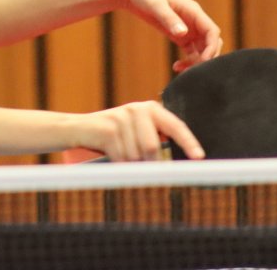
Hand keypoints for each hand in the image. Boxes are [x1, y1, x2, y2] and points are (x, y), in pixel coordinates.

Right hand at [69, 101, 204, 161]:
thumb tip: (171, 167)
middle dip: (146, 162)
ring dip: (127, 162)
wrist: (76, 129)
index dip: (188, 141)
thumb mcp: (135, 135)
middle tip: (134, 162)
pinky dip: (116, 162)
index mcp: (151, 109)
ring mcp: (122, 116)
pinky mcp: (108, 127)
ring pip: (136, 155)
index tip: (199, 156)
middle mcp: (138, 109)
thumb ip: (154, 143)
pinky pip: (120, 156)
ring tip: (116, 152)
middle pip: (153, 147)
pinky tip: (107, 152)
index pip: (176, 125)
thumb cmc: (111, 137)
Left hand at [115, 0, 222, 72]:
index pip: (212, 31)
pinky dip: (188, 60)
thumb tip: (184, 34)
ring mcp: (187, 28)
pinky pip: (190, 51)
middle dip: (206, 58)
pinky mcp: (178, 34)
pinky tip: (176, 66)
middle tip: (191, 71)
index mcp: (193, 11)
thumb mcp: (156, 5)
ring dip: (196, 62)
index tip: (203, 61)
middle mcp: (194, 20)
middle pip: (210, 43)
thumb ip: (169, 19)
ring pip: (201, 49)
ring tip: (181, 70)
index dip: (212, 47)